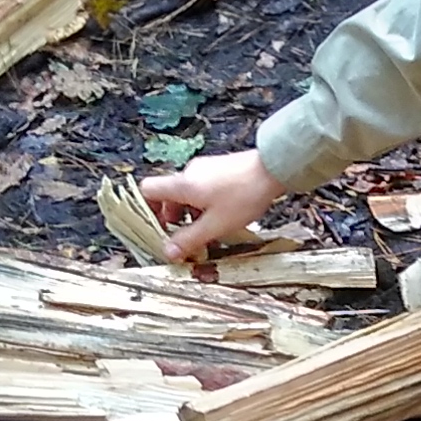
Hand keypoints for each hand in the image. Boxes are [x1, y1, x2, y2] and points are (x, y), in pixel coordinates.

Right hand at [141, 146, 285, 262]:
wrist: (273, 169)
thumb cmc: (244, 196)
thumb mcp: (215, 225)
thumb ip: (189, 240)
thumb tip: (168, 253)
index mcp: (182, 184)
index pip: (147, 190)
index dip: (148, 210)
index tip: (159, 228)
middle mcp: (189, 173)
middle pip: (167, 194)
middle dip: (172, 217)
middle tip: (185, 235)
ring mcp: (205, 168)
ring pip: (186, 192)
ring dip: (190, 211)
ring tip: (206, 228)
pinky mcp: (219, 168)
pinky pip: (201, 187)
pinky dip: (204, 203)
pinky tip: (221, 215)